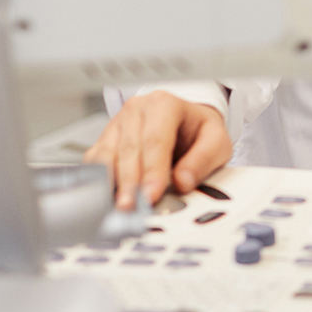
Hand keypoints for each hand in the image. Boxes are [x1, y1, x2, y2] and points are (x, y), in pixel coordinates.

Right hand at [83, 91, 230, 209]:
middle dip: (130, 182)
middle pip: (129, 148)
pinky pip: (95, 160)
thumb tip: (183, 181)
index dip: (152, 170)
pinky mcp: (105, 139)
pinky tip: (107, 197)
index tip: (151, 194)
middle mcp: (137, 109)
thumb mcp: (216, 140)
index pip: (156, 140)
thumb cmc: (198, 130)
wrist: (185, 121)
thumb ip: (204, 159)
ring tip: (118, 206)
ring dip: (111, 183)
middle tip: (132, 207)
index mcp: (165, 104)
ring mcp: (117, 123)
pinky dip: (99, 179)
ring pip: (108, 154)